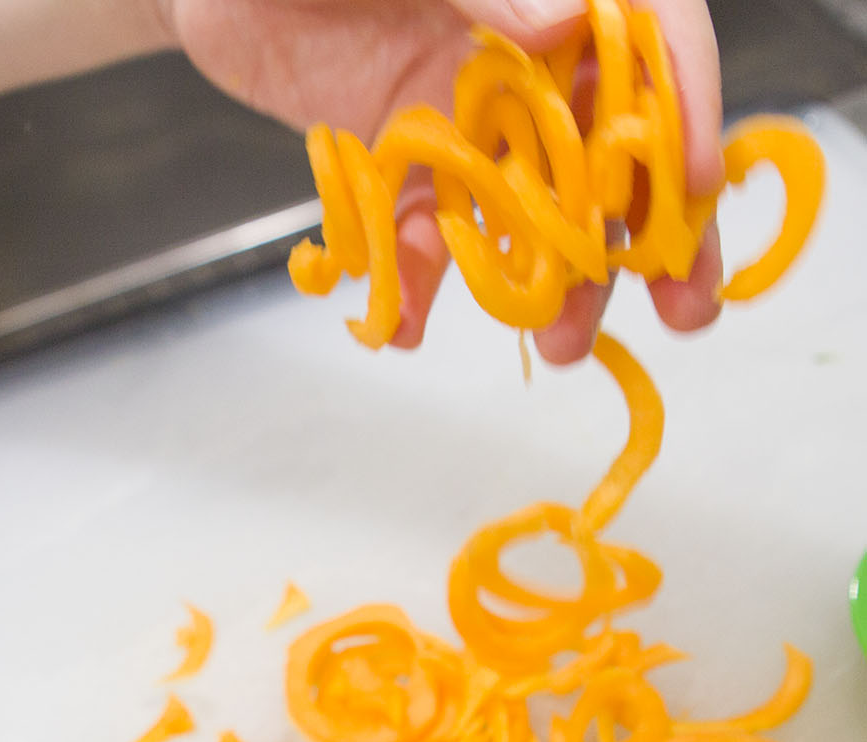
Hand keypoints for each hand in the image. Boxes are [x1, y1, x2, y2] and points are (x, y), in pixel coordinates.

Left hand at [156, 0, 724, 361]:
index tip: (700, 186)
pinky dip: (418, 285)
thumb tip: (562, 22)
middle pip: (611, 146)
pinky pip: (421, 233)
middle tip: (683, 307)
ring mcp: (464, 116)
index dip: (687, 108)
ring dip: (553, 281)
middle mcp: (522, 55)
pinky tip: (409, 330)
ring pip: (530, 208)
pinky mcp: (402, 163)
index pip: (649, 41)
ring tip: (566, 347)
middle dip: (650, 230)